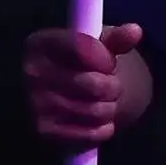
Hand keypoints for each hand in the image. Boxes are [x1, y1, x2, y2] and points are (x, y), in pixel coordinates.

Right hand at [23, 23, 145, 146]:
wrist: (64, 94)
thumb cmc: (82, 64)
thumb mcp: (98, 46)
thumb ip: (116, 39)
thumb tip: (134, 31)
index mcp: (39, 43)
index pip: (81, 48)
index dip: (105, 58)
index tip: (109, 63)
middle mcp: (31, 72)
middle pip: (92, 84)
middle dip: (113, 86)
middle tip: (111, 86)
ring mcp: (34, 104)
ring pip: (94, 110)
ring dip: (110, 108)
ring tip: (105, 102)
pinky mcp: (44, 131)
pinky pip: (90, 133)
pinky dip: (103, 128)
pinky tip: (98, 120)